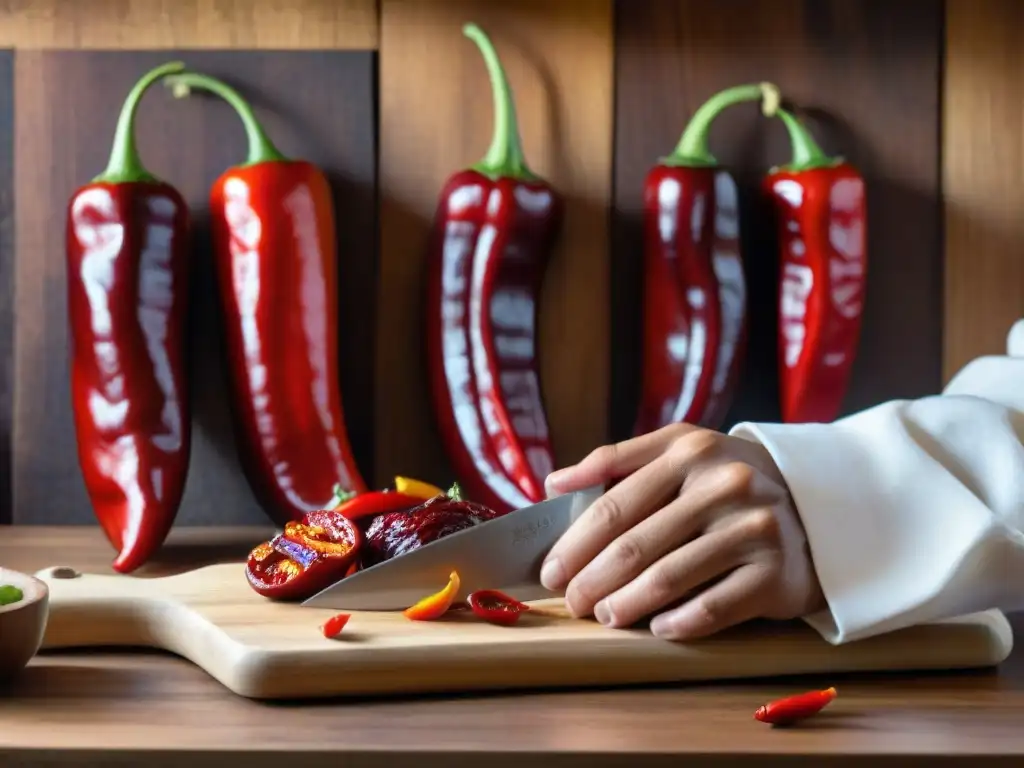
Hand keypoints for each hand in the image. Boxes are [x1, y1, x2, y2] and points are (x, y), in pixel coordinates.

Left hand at [540, 423, 824, 640]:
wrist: (813, 506)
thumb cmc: (725, 483)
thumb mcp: (680, 453)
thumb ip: (617, 461)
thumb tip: (554, 483)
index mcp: (689, 451)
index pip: (615, 502)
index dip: (574, 542)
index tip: (550, 571)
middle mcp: (723, 484)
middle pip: (635, 543)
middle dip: (592, 579)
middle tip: (572, 602)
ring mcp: (752, 528)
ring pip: (670, 576)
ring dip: (627, 604)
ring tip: (605, 617)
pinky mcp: (775, 572)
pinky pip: (715, 606)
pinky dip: (679, 621)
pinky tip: (656, 628)